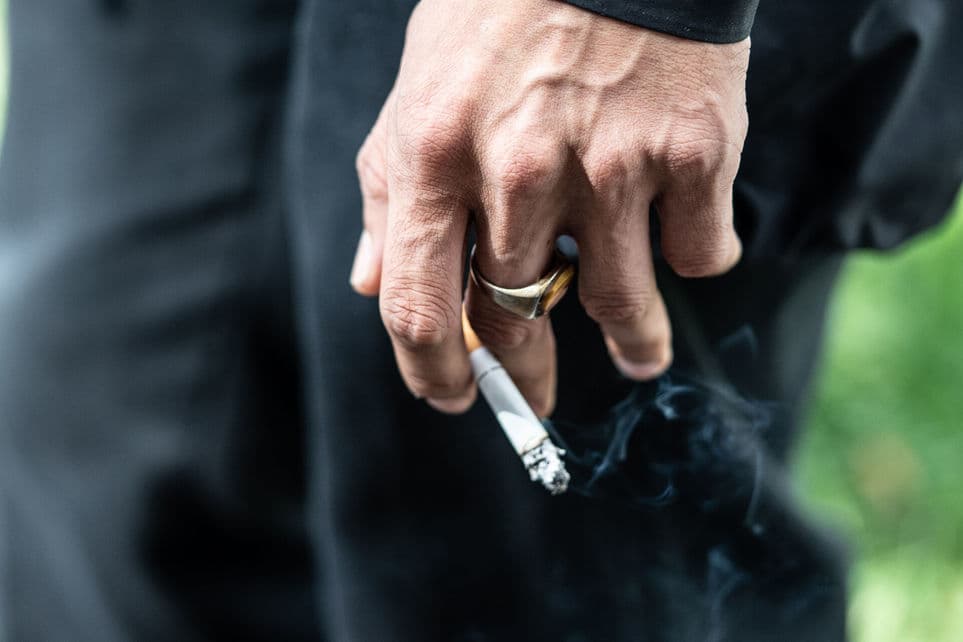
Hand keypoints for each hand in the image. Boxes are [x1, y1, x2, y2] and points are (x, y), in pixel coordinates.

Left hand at [350, 0, 748, 414]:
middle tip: (535, 393)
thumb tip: (373, 282)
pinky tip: (680, 245)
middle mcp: (519, 172)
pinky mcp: (693, 154)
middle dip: (526, 375)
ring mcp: (612, 166)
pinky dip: (689, 259)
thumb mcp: (418, 87)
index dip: (432, 371)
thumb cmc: (498, 11)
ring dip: (631, 346)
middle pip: (517, 318)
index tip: (453, 395)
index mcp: (434, 155)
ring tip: (638, 357)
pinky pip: (697, 253)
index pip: (419, 307)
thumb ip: (390, 191)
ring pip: (618, 305)